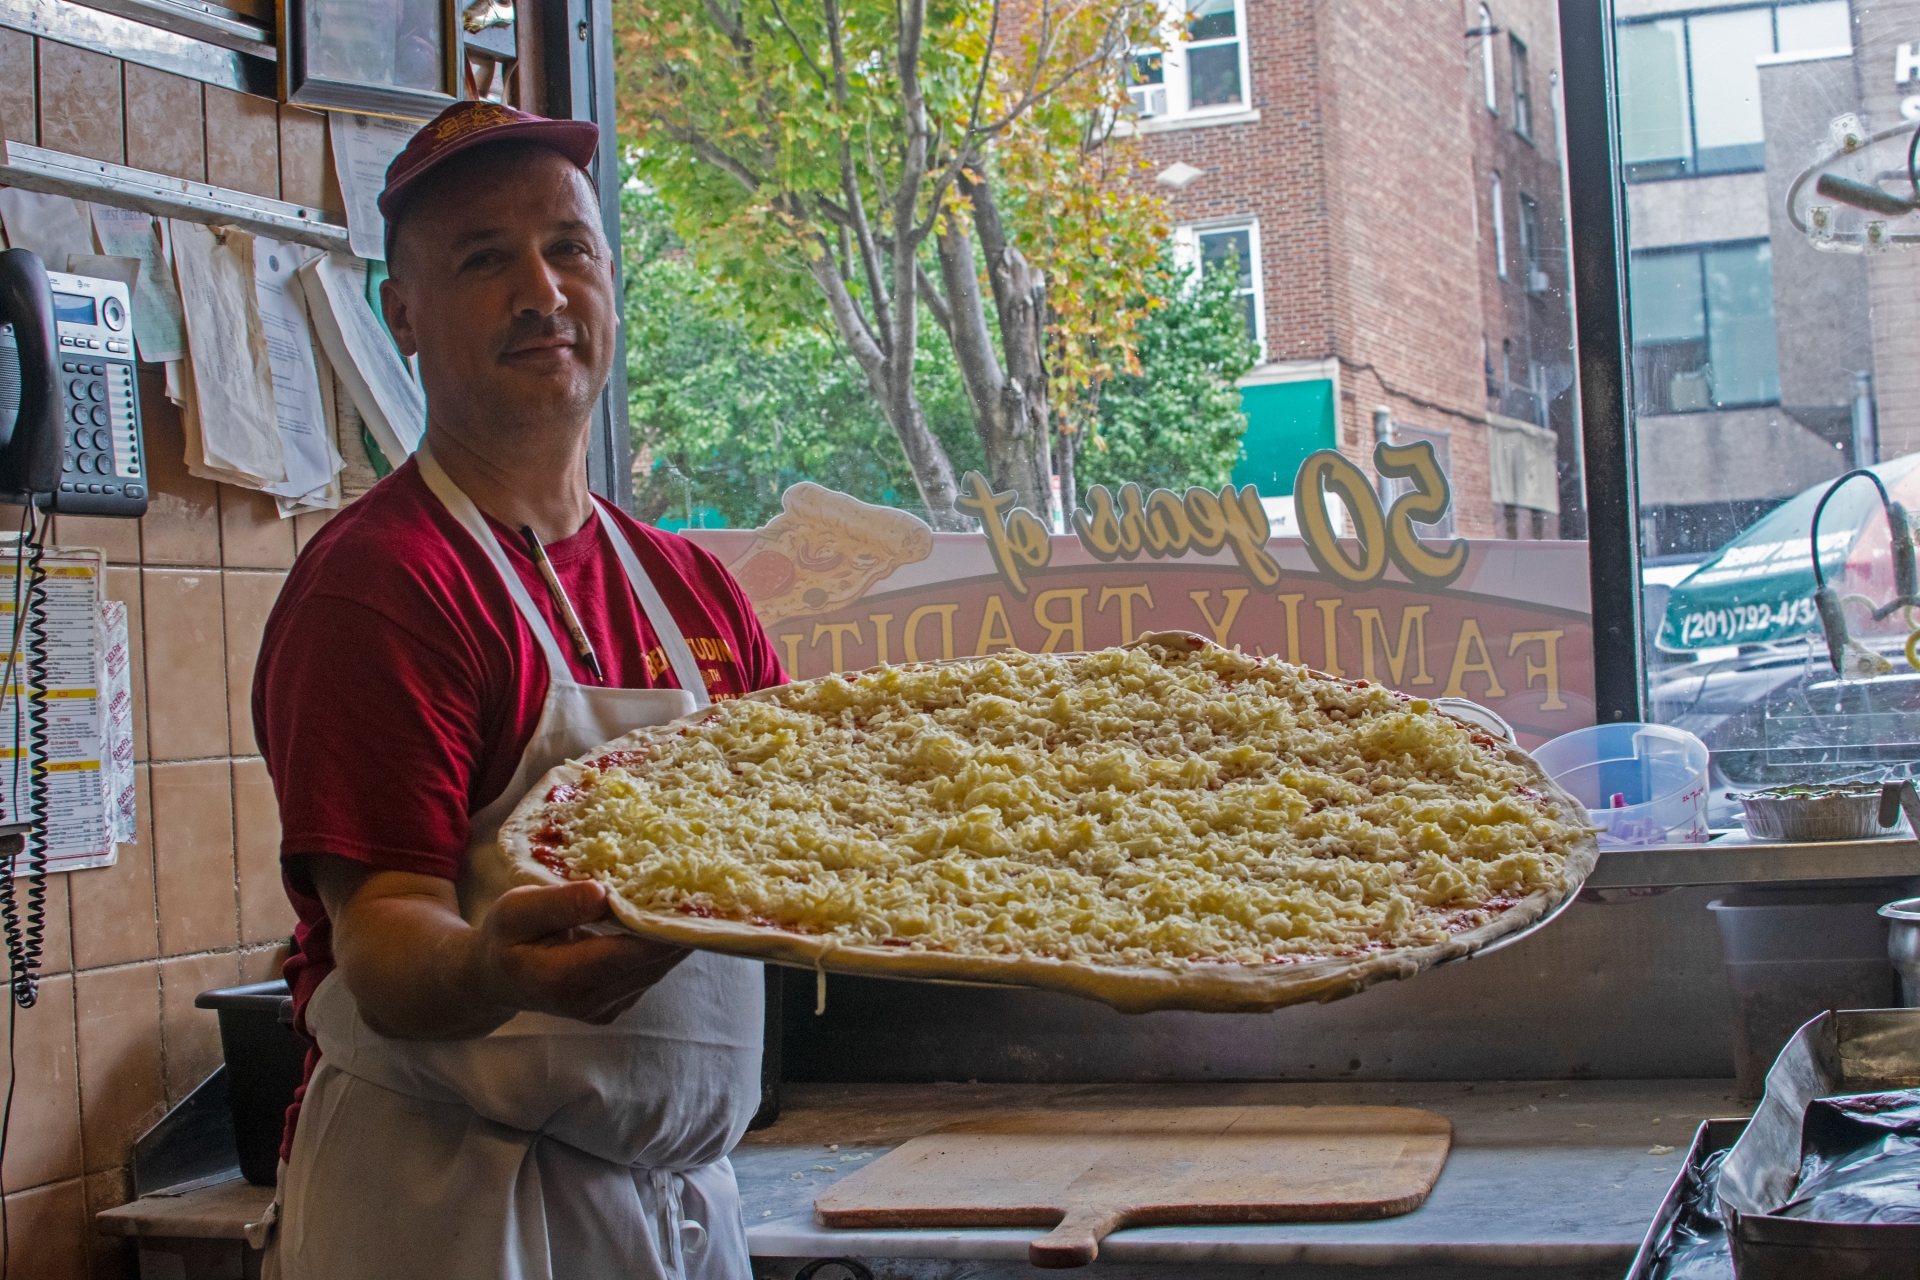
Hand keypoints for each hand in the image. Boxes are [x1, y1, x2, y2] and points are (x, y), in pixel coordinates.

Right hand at [471, 880, 687, 1024]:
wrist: (496, 977)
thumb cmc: (505, 936)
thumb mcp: (516, 910)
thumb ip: (558, 904)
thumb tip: (603, 894)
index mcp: (561, 980)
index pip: (626, 954)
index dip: (661, 928)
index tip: (690, 897)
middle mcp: (589, 1002)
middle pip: (649, 962)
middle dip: (676, 928)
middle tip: (705, 889)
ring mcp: (606, 1009)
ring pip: (655, 969)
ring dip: (675, 937)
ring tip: (696, 898)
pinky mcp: (616, 1006)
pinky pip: (648, 973)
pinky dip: (661, 947)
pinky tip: (669, 918)